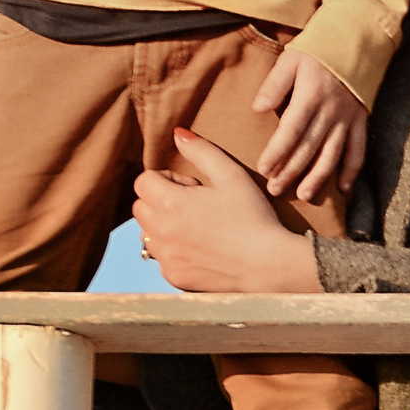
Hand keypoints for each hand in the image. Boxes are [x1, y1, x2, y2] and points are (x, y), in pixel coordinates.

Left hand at [133, 133, 320, 293]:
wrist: (268, 264)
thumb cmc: (253, 217)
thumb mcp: (232, 176)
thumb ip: (201, 151)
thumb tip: (177, 134)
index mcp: (171, 203)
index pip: (143, 181)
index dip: (166, 178)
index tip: (192, 186)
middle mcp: (161, 231)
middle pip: (140, 206)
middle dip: (161, 200)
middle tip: (195, 204)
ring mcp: (166, 257)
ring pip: (147, 233)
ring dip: (164, 226)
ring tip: (198, 227)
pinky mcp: (173, 276)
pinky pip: (161, 257)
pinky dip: (174, 250)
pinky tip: (203, 248)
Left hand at [251, 43, 367, 205]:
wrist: (357, 39)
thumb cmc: (318, 49)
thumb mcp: (292, 59)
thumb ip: (275, 84)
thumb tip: (257, 108)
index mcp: (311, 97)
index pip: (291, 131)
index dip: (277, 152)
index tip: (263, 169)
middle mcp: (331, 112)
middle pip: (309, 148)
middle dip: (291, 171)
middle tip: (275, 190)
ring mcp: (348, 119)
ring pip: (332, 154)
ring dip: (319, 177)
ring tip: (304, 195)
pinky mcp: (361, 121)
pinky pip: (358, 151)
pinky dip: (351, 171)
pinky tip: (343, 189)